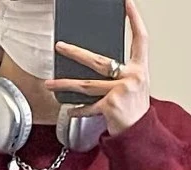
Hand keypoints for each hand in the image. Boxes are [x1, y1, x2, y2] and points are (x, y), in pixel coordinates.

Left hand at [45, 0, 150, 136]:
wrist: (140, 135)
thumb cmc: (136, 112)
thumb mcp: (135, 87)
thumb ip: (121, 74)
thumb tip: (95, 66)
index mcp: (140, 69)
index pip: (140, 38)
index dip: (134, 19)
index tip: (126, 3)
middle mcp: (132, 77)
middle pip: (99, 60)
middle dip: (76, 53)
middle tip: (60, 47)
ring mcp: (121, 91)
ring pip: (86, 84)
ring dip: (65, 84)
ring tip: (50, 83)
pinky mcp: (111, 106)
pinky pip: (89, 106)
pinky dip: (78, 110)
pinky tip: (69, 109)